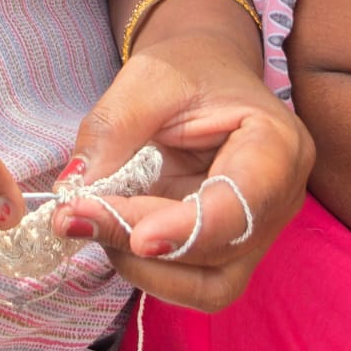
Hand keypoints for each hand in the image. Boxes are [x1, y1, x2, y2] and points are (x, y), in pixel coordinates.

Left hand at [51, 34, 312, 310]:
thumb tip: (73, 190)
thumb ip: (111, 131)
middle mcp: (278, 201)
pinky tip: (108, 226)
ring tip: (88, 220)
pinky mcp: (223, 247)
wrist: (205, 70)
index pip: (242, 205)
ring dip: (140, 266)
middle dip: (142, 241)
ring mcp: (254, 231)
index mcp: (277, 146)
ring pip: (206, 284)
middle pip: (218, 253)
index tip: (136, 239)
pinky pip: (187, 278)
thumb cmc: (187, 66)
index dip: (189, 230)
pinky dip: (142, 264)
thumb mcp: (146, 78)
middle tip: (74, 217)